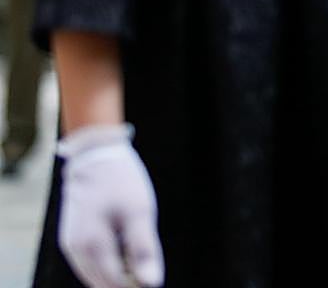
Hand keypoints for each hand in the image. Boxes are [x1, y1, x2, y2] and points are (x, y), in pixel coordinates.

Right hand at [57, 124, 163, 287]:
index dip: (138, 285)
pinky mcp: (72, 238)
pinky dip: (107, 264)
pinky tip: (125, 250)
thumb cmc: (121, 182)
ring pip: (94, 276)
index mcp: (93, 246)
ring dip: (116, 274)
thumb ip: (143, 250)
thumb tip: (152, 283)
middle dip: (126, 282)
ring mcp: (71, 244)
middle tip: (149, 265)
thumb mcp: (139, 213)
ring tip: (139, 257)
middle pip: (103, 283)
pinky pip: (90, 263)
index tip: (155, 278)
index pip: (116, 284)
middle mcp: (76, 251)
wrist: (95, 154)